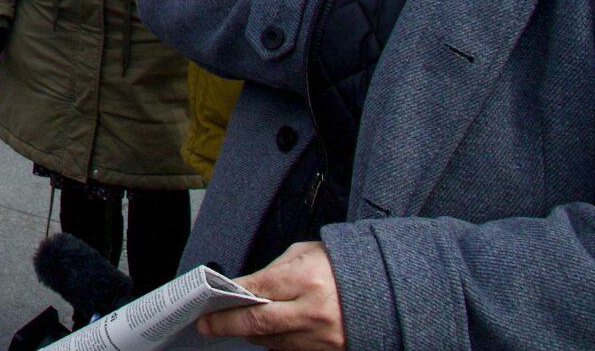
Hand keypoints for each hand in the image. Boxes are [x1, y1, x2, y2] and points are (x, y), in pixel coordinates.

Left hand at [200, 241, 343, 348]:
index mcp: (307, 279)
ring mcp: (322, 336)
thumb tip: (247, 287)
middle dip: (227, 324)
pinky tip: (263, 333)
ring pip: (273, 341)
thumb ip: (275, 271)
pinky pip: (292, 350)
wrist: (388, 289)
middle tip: (206, 324)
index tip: (209, 299)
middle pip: (258, 323)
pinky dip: (274, 342)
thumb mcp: (307, 253)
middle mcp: (314, 311)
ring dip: (250, 334)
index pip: (257, 289)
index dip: (229, 295)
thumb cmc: (344, 266)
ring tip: (234, 325)